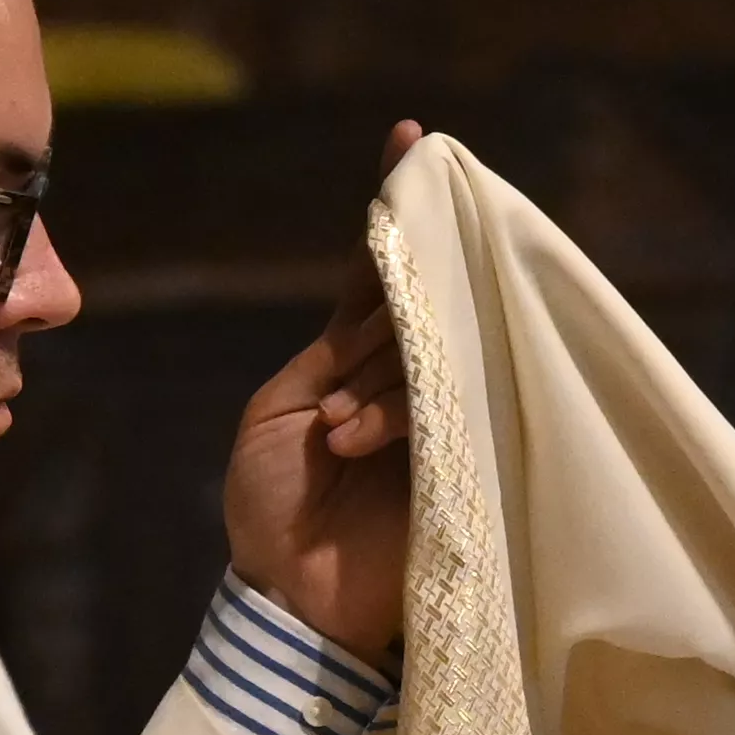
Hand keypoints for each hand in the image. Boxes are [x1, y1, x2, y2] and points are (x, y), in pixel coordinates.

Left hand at [217, 119, 430, 660]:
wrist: (289, 599)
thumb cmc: (271, 507)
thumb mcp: (281, 410)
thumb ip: (335, 349)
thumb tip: (383, 289)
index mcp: (350, 357)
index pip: (382, 267)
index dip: (396, 205)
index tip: (409, 135)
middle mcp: (402, 376)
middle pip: (413, 305)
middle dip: (380, 332)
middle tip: (340, 398)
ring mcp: (437, 414)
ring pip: (430, 352)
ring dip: (378, 390)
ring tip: (337, 442)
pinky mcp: (463, 457)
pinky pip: (448, 404)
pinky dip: (398, 414)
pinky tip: (359, 443)